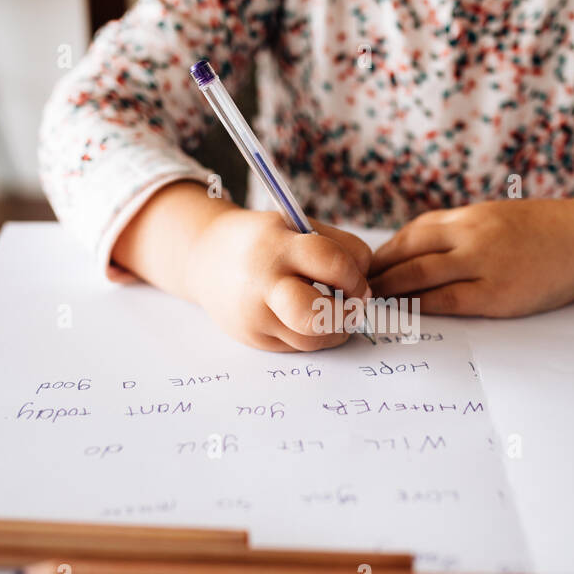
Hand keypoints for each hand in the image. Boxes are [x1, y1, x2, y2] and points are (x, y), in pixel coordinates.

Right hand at [187, 209, 371, 351]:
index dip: (355, 276)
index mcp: (278, 247)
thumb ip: (338, 247)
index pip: (331, 262)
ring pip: (313, 340)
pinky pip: (298, 347)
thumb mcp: (296, 226)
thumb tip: (366, 289)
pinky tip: (309, 318)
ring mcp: (255, 317)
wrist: (206, 258)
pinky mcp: (254, 339)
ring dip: (335, 330)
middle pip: (316, 316)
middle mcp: (263, 284)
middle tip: (353, 306)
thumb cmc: (264, 240)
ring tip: (335, 312)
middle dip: (346, 315)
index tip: (358, 282)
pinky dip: (313, 336)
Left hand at [368, 198, 573, 316]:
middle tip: (354, 290)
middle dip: (377, 274)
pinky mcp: (497, 294)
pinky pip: (448, 302)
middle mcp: (470, 235)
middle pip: (408, 254)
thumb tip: (417, 250)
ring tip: (371, 304)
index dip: (384, 253)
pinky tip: (406, 314)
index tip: (365, 268)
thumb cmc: (541, 231)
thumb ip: (459, 231)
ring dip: (390, 291)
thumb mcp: (495, 217)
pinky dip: (421, 308)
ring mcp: (483, 264)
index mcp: (468, 216)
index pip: (412, 234)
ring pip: (420, 277)